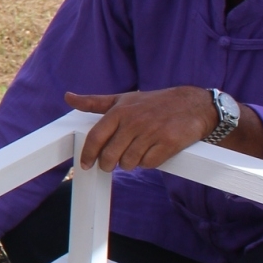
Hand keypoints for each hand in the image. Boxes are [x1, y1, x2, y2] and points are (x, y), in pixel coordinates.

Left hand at [64, 88, 216, 171]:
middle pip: (110, 155)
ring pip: (129, 162)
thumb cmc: (153, 103)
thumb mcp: (122, 99)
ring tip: (136, 153)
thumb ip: (94, 102)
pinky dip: (148, 163)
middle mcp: (134, 122)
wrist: (194, 105)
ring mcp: (152, 133)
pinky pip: (149, 164)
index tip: (85, 165)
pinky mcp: (168, 144)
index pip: (96, 137)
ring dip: (130, 163)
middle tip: (111, 164)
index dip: (88, 154)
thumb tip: (68, 97)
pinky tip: (152, 153)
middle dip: (109, 164)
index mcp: (120, 111)